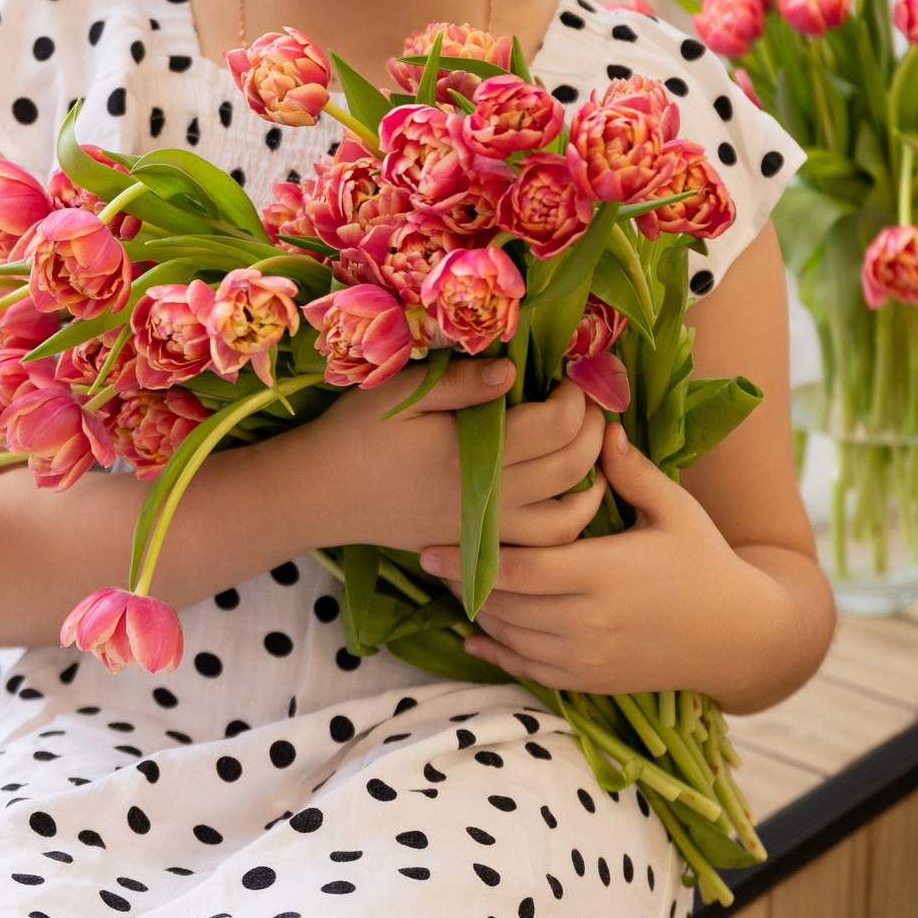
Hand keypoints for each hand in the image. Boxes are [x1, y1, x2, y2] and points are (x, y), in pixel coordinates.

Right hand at [280, 361, 607, 553]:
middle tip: (586, 401)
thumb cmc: (357, 435)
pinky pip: (544, 546)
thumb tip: (514, 372)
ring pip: (570, 516)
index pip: (554, 426)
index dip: (575, 397)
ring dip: (593, 479)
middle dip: (594, 428)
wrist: (323, 495)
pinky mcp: (480, 545)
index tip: (569, 375)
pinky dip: (570, 522)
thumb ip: (460, 383)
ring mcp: (487, 529)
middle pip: (572, 466)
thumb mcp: (400, 394)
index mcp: (470, 454)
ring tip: (591, 446)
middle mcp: (489, 498)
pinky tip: (569, 491)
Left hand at [417, 423, 797, 696]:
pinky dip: (498, 655)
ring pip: (512, 638)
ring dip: (478, 613)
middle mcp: (590, 620)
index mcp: (604, 571)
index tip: (429, 542)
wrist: (741, 636)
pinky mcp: (593, 679)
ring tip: (451, 582)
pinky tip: (476, 638)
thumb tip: (600, 426)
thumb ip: (632, 472)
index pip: (519, 567)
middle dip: (462, 581)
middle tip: (427, 555)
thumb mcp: (675, 509)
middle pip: (505, 604)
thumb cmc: (706, 561)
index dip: (468, 558)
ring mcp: (589, 656)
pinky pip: (531, 671)